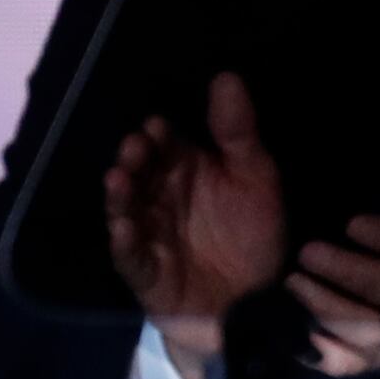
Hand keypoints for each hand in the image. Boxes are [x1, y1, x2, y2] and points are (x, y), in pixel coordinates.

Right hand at [103, 73, 285, 378]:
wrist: (259, 302)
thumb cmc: (253, 234)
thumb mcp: (255, 179)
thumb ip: (238, 132)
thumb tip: (226, 75)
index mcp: (182, 170)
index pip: (163, 144)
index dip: (159, 136)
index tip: (158, 126)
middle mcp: (158, 196)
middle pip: (139, 171)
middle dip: (135, 158)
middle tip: (137, 146)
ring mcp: (147, 232)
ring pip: (126, 208)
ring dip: (121, 193)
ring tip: (120, 177)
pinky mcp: (144, 270)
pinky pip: (129, 255)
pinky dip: (125, 240)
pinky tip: (124, 226)